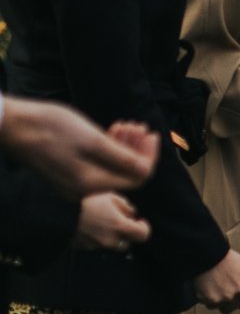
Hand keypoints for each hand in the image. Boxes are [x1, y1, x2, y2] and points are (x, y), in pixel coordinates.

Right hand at [0, 98, 157, 197]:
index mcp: (90, 184)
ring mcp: (73, 182)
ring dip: (124, 146)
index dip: (149, 156)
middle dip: (137, 149)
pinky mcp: (66, 171)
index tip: (152, 134)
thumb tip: (146, 170)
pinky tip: (113, 130)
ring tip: (127, 125)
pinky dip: (108, 148)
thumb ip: (121, 157)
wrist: (13, 125)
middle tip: (139, 126)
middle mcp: (82, 189)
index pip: (136, 177)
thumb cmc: (51, 128)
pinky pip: (96, 164)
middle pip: (124, 173)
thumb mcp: (93, 140)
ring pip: (111, 167)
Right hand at [73, 191, 147, 250]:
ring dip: (112, 237)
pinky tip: (91, 227)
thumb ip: (125, 205)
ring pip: (111, 245)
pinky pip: (96, 246)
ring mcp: (96, 246)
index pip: (143, 235)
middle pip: (127, 243)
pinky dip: (98, 238)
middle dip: (127, 234)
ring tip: (104, 223)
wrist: (57, 212)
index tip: (140, 221)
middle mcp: (109, 240)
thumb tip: (132, 212)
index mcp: (119, 226)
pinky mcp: (84, 247)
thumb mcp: (109, 195)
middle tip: (121, 222)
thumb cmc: (84, 200)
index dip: (144, 228)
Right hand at [193, 247, 239, 312]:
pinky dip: (205, 299)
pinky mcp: (213, 300)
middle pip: (232, 308)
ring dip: (215, 301)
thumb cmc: (224, 257)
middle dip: (225, 303)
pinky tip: (205, 288)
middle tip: (218, 293)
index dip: (237, 302)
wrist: (209, 254)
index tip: (231, 300)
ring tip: (211, 288)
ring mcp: (228, 297)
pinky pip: (208, 305)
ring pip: (219, 307)